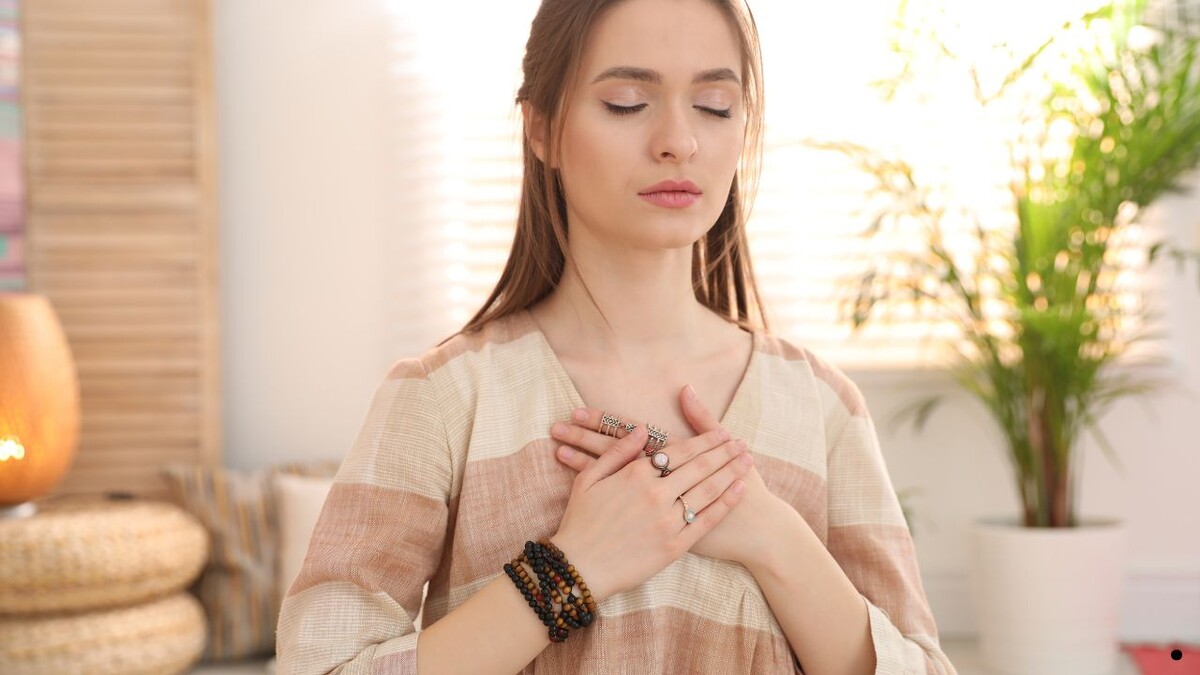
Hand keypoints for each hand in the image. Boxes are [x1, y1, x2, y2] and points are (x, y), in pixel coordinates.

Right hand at [547, 417, 751, 603]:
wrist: (579, 567)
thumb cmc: (580, 522)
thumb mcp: (588, 479)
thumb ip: (618, 452)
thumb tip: (642, 429)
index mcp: (636, 474)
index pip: (680, 450)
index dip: (704, 440)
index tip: (722, 432)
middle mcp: (656, 493)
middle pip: (699, 466)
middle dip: (724, 452)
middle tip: (741, 442)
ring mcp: (667, 520)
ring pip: (708, 489)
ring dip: (730, 472)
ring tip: (747, 460)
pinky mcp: (675, 545)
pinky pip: (706, 520)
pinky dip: (726, 503)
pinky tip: (739, 490)